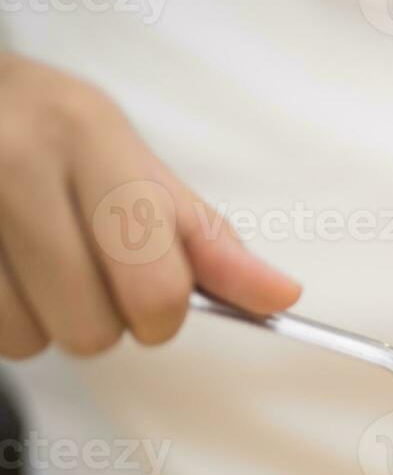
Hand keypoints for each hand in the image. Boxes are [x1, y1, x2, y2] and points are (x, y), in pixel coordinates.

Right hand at [0, 54, 300, 359]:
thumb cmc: (53, 134)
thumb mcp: (136, 165)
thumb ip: (208, 239)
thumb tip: (282, 297)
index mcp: (88, 136)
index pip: (155, 285)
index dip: (163, 316)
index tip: (153, 298)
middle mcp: (16, 160)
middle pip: (92, 328)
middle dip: (100, 318)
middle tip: (83, 270)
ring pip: (30, 340)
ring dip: (42, 320)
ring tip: (32, 261)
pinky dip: (4, 317)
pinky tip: (4, 268)